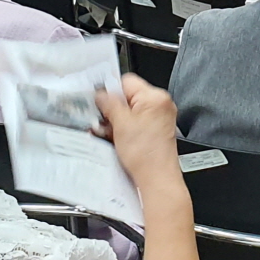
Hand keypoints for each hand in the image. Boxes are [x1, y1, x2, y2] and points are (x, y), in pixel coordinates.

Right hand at [96, 74, 184, 197]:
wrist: (156, 178)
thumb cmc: (147, 155)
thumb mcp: (120, 124)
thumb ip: (109, 103)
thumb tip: (100, 93)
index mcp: (155, 97)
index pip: (126, 81)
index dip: (110, 90)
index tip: (99, 101)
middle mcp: (161, 104)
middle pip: (128, 96)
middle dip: (113, 108)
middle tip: (103, 120)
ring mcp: (159, 118)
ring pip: (130, 110)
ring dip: (117, 119)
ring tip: (111, 132)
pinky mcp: (156, 130)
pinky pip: (136, 121)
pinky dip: (124, 127)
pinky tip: (118, 138)